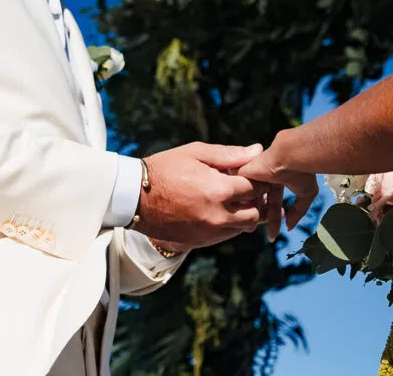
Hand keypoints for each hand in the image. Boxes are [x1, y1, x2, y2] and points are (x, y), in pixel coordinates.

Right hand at [133, 142, 267, 248]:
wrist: (134, 197)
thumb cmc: (164, 169)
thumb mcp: (195, 153)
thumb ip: (229, 154)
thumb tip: (257, 150)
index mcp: (219, 190)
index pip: (255, 188)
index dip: (259, 179)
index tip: (255, 173)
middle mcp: (217, 215)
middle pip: (255, 213)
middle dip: (255, 200)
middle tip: (246, 188)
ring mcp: (209, 232)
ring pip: (243, 228)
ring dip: (244, 214)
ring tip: (232, 199)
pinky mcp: (200, 242)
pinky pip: (226, 236)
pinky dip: (229, 224)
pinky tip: (218, 210)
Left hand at [238, 129, 318, 240]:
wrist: (291, 157)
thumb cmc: (302, 172)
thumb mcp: (306, 193)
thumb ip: (298, 211)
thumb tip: (289, 228)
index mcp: (277, 179)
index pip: (273, 203)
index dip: (273, 220)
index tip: (272, 236)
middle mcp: (264, 177)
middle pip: (257, 203)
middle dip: (257, 219)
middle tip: (256, 232)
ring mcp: (252, 175)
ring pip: (246, 199)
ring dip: (247, 213)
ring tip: (249, 227)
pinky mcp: (241, 172)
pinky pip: (236, 191)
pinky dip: (238, 203)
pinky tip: (240, 215)